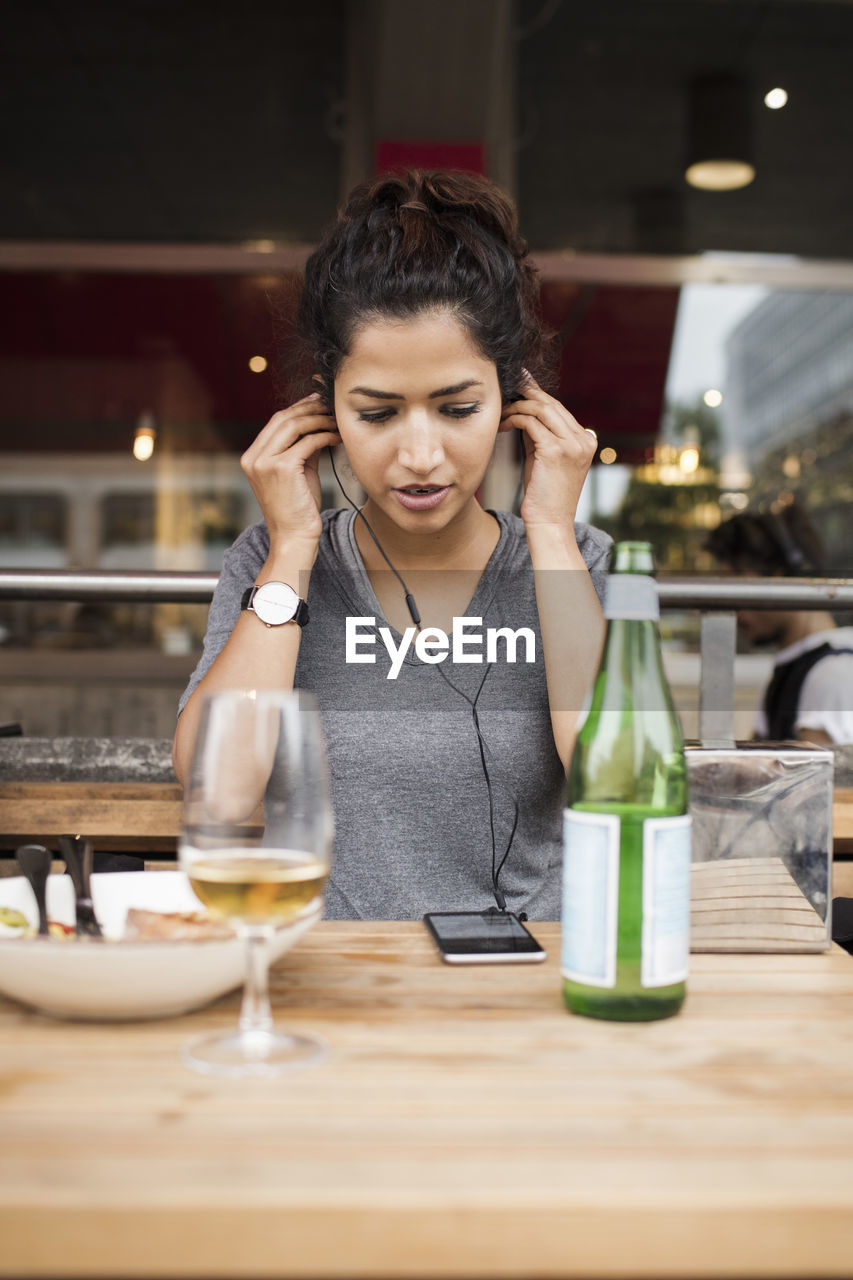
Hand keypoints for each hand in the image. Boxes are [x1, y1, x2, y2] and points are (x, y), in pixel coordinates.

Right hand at [241, 394, 341, 549]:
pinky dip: (325, 436)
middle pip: (283, 419)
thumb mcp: (297, 472)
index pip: (275, 422)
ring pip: (295, 426)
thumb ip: (302, 447)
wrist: (294, 537)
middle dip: (310, 409)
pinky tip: (337, 437)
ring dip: (319, 420)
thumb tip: (318, 423)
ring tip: (337, 420)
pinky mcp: (281, 468)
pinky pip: (307, 442)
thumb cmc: (297, 508)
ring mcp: (264, 462)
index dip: (298, 408)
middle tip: (330, 404)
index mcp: (252, 457)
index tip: (318, 403)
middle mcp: (253, 457)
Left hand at [500, 374, 596, 535]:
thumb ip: (541, 434)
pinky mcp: (556, 450)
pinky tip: (503, 424)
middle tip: (507, 386)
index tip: (519, 386)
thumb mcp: (545, 458)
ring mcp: (573, 444)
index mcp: (586, 440)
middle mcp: (583, 439)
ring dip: (517, 407)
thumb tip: (524, 409)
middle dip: (527, 392)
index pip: (559, 409)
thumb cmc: (544, 494)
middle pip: (552, 404)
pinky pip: (531, 423)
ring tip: (501, 412)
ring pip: (541, 409)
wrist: (550, 522)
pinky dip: (514, 419)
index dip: (537, 395)